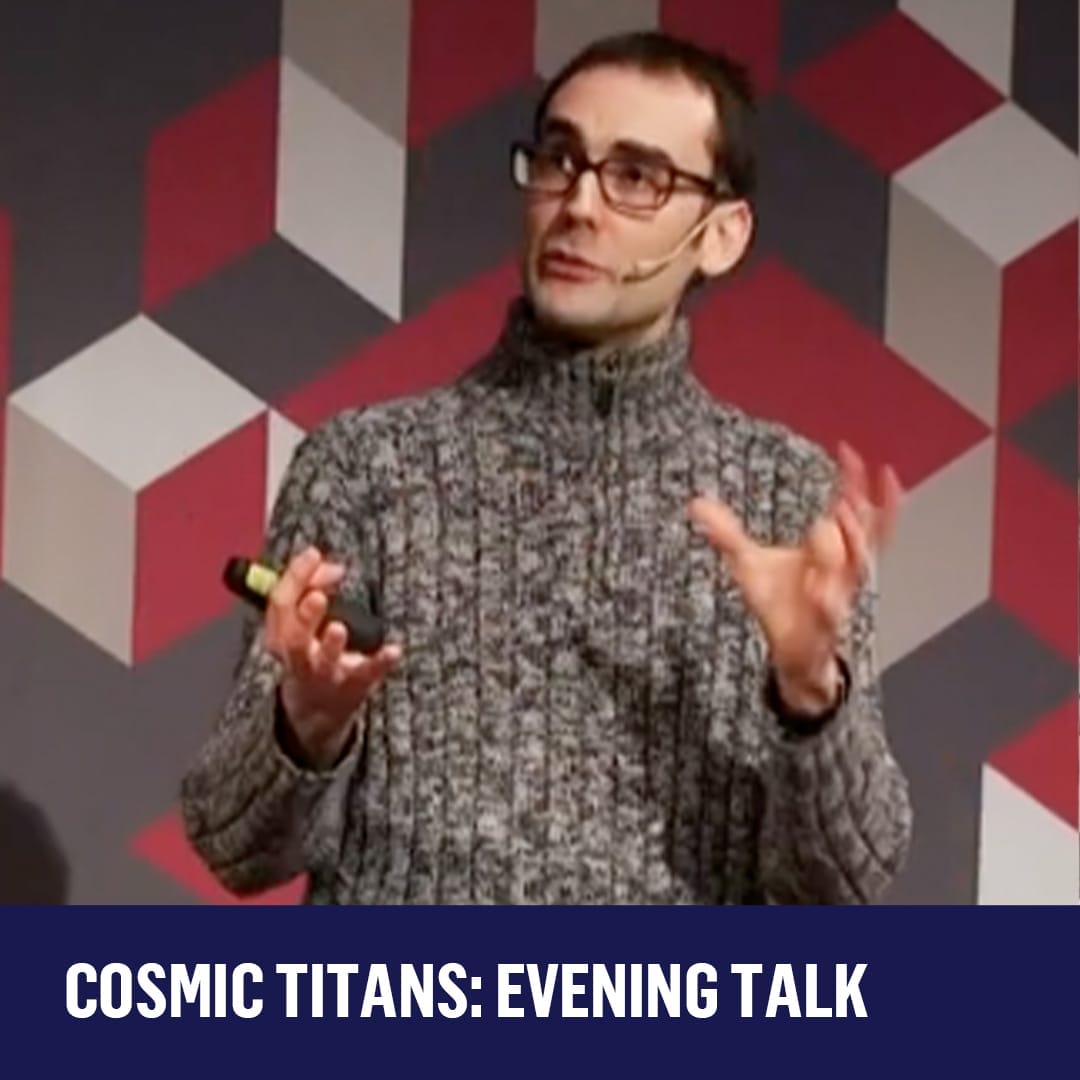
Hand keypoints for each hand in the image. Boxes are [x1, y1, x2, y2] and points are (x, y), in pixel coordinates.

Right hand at [265, 546, 401, 767]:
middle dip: (305, 616)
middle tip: (317, 596)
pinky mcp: (353, 686)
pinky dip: (380, 662)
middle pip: (295, 637)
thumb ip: (313, 586)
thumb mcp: (300, 622)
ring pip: (324, 662)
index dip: (295, 577)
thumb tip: (333, 567)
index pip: (279, 604)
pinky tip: (394, 650)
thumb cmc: (310, 652)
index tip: (313, 554)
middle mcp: (299, 656)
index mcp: (280, 636)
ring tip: (339, 628)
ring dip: (331, 645)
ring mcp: (326, 674)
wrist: (314, 712)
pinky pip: (366, 675)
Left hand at [688, 443, 901, 714]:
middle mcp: (841, 569)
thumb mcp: (747, 563)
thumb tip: (696, 503)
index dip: (852, 479)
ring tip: (836, 519)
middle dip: (857, 511)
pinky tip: (820, 592)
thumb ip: (727, 534)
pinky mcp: (825, 627)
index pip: (849, 505)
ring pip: (854, 570)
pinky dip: (828, 603)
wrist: (790, 651)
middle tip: (845, 493)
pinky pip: (832, 614)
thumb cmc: (779, 602)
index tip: (847, 450)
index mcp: (829, 548)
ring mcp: (838, 596)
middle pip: (863, 532)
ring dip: (848, 546)